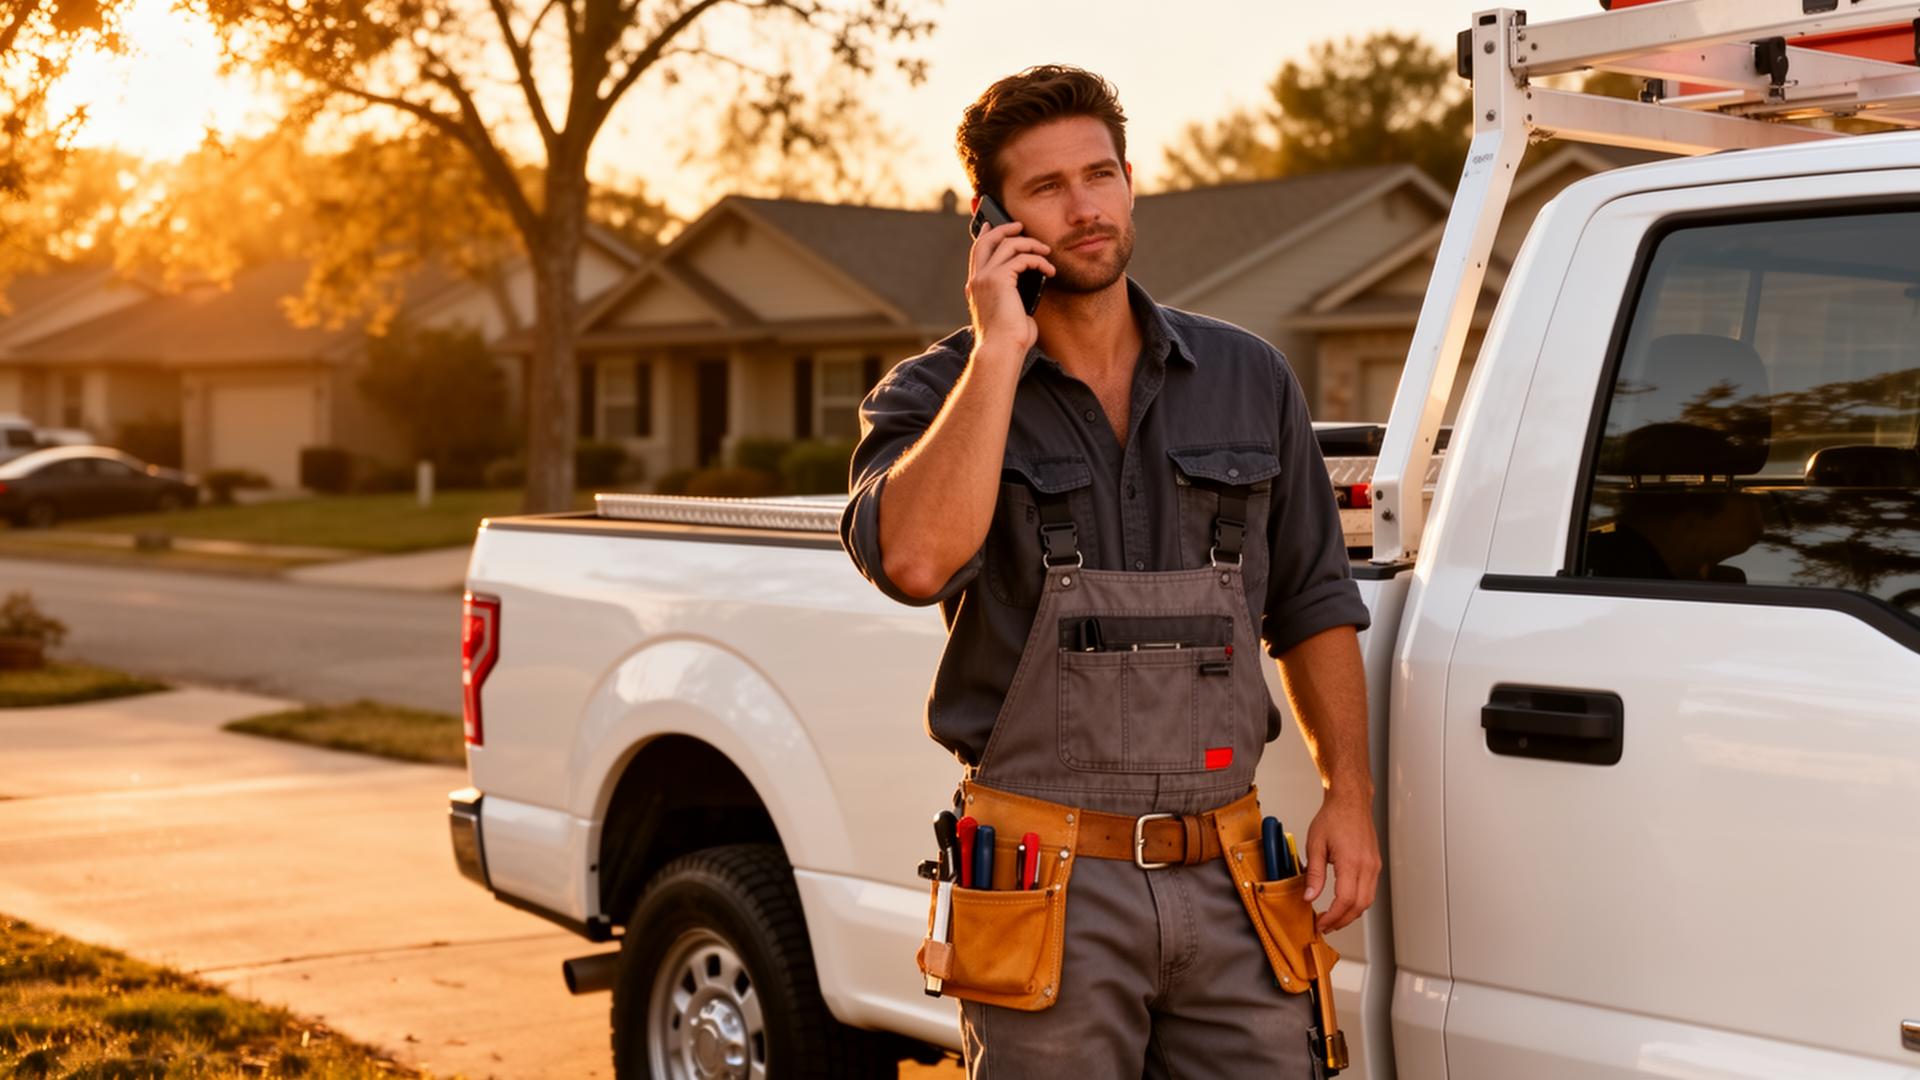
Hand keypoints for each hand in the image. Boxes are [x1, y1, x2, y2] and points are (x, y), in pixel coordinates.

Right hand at [965, 221, 1053, 357]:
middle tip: (1020, 226)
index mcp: (976, 287)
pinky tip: (1049, 270)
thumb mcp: (1009, 313)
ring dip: (1030, 244)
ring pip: (1007, 244)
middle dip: (1004, 229)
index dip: (985, 236)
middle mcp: (977, 280)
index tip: (990, 225)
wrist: (1001, 350)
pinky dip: (1038, 260)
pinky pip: (1021, 258)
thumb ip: (1013, 297)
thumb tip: (1029, 290)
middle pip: (986, 241)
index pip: (977, 253)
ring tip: (1046, 251)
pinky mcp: (998, 279)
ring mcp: (985, 278)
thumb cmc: (1008, 340)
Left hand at [1301, 788, 1379, 933]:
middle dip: (1342, 921)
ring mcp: (1374, 866)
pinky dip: (1357, 902)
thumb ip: (1313, 873)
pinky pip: (1370, 891)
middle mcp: (1367, 866)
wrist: (1351, 801)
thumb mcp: (1315, 844)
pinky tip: (1344, 904)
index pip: (1345, 899)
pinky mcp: (1375, 865)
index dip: (1333, 917)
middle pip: (1359, 906)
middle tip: (1325, 926)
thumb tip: (1309, 897)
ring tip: (1332, 919)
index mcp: (1351, 861)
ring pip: (1367, 901)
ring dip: (1351, 914)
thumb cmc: (1333, 817)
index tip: (1321, 924)